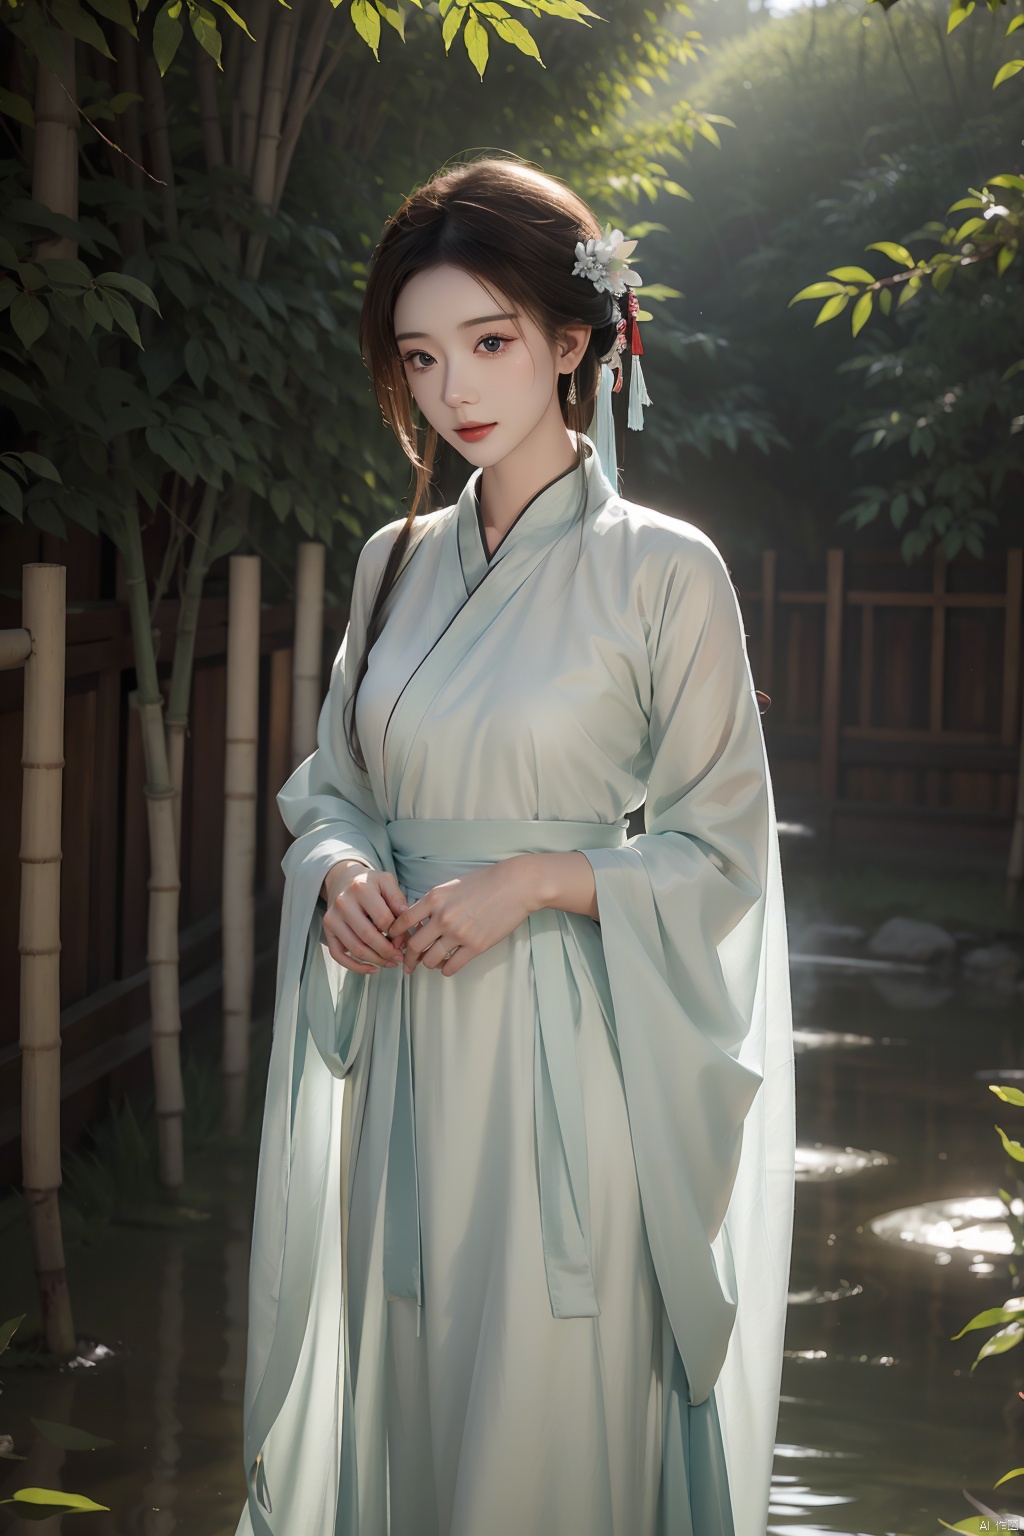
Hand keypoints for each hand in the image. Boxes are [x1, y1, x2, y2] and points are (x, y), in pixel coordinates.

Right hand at [321, 858, 409, 974]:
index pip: (383, 919)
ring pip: (355, 949)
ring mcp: (332, 919)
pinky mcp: (327, 931)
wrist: (343, 880)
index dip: (397, 934)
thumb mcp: (386, 882)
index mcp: (361, 889)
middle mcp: (343, 903)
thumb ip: (398, 899)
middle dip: (388, 952)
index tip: (406, 941)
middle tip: (401, 958)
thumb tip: (408, 922)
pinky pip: (339, 956)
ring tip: (391, 963)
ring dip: (376, 961)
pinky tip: (373, 968)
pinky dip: (356, 967)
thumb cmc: (370, 884)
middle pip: (368, 936)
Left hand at [386, 856, 535, 976]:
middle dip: (408, 958)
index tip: (393, 941)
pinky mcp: (475, 946)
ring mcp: (459, 933)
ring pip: (430, 960)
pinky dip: (445, 969)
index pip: (403, 921)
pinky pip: (451, 967)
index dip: (394, 935)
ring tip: (431, 962)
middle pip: (414, 946)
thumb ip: (434, 903)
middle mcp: (443, 917)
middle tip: (407, 963)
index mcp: (434, 899)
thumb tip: (419, 921)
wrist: (515, 885)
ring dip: (428, 964)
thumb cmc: (486, 882)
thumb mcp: (452, 887)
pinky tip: (447, 965)